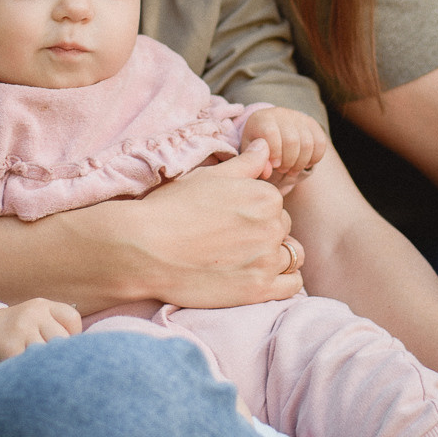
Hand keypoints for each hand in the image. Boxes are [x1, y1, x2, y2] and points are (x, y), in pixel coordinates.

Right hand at [0, 297, 81, 371]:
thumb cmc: (15, 333)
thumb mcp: (36, 320)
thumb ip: (58, 330)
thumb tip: (86, 357)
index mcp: (43, 306)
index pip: (72, 321)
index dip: (73, 340)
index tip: (62, 352)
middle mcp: (33, 314)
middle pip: (63, 340)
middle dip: (61, 358)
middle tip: (56, 370)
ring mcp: (20, 330)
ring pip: (49, 355)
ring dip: (48, 369)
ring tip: (44, 377)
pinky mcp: (9, 349)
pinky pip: (31, 366)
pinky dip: (34, 375)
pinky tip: (30, 378)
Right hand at [116, 140, 305, 307]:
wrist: (145, 250)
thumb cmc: (172, 208)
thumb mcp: (209, 176)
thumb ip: (245, 163)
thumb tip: (266, 146)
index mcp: (265, 196)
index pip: (276, 205)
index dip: (255, 212)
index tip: (232, 220)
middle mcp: (272, 226)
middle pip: (282, 230)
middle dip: (264, 234)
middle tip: (232, 241)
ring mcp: (267, 260)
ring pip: (290, 256)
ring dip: (274, 257)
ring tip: (245, 260)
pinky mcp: (259, 290)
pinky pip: (292, 286)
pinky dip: (282, 281)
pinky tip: (258, 277)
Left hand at [241, 109, 326, 192]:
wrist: (270, 131)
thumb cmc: (257, 146)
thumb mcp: (250, 153)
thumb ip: (254, 162)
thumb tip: (268, 170)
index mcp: (262, 119)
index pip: (271, 133)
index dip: (275, 152)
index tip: (274, 165)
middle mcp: (281, 114)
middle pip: (292, 140)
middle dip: (288, 161)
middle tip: (282, 170)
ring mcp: (299, 118)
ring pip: (308, 144)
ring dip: (301, 163)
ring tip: (291, 170)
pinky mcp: (312, 124)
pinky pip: (321, 143)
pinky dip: (314, 158)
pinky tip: (304, 164)